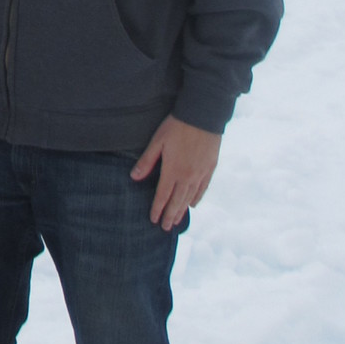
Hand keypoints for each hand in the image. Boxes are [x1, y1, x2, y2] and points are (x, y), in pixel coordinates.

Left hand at [130, 115, 221, 229]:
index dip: (157, 208)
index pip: (163, 195)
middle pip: (177, 201)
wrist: (203, 116)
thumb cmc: (177, 126)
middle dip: (170, 215)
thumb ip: (147, 161)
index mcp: (173, 170)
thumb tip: (134, 177)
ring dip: (182, 210)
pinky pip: (203, 189)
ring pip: (190, 197)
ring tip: (176, 220)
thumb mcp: (157, 141)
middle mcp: (187, 176)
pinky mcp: (210, 168)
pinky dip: (196, 198)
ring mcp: (200, 173)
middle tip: (164, 227)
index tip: (153, 219)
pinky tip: (193, 204)